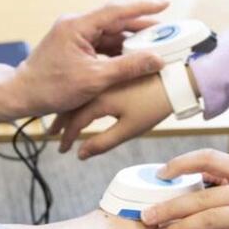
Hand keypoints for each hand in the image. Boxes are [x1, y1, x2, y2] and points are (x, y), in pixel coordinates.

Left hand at [8, 1, 169, 117]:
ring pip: (109, 33)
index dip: (143, 7)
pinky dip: (118, 50)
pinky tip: (134, 57)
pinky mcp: (73, 47)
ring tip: (155, 45)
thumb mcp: (95, 80)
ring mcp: (73, 36)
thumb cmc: (51, 88)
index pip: (116, 10)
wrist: (21, 95)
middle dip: (141, 26)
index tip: (164, 3)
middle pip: (115, 20)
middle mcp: (75, 25)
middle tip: (166, 31)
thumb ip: (128, 67)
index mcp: (77, 26)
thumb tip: (156, 59)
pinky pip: (101, 43)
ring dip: (130, 40)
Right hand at [52, 73, 171, 158]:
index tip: (64, 149)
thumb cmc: (155, 105)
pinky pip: (89, 86)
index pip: (75, 121)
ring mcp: (104, 77)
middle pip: (71, 105)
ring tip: (62, 121)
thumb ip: (103, 142)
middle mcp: (97, 85)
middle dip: (61, 122)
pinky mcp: (112, 74)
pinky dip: (80, 97)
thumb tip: (81, 154)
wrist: (175, 80)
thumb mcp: (129, 129)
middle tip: (53, 136)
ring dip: (69, 108)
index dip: (67, 137)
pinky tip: (80, 103)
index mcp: (99, 99)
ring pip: (78, 94)